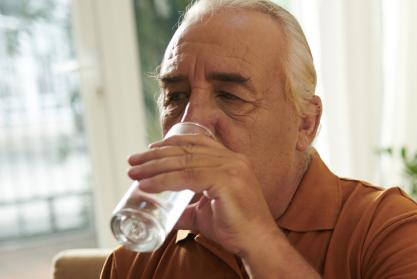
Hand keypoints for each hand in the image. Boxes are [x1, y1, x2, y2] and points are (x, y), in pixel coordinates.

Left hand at [127, 134, 279, 254]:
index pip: (197, 143)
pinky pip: (188, 177)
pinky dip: (164, 180)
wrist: (257, 242)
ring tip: (134, 172)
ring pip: (184, 161)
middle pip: (187, 150)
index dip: (170, 143)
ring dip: (154, 166)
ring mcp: (231, 167)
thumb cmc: (234, 228)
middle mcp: (232, 159)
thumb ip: (186, 209)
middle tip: (133, 161)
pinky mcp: (227, 180)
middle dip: (156, 154)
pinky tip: (147, 185)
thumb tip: (162, 214)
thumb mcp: (204, 213)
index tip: (149, 150)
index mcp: (230, 160)